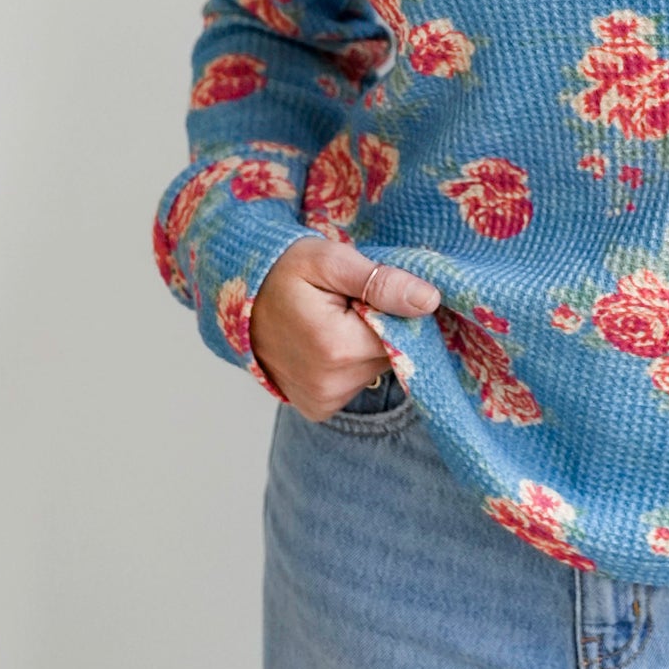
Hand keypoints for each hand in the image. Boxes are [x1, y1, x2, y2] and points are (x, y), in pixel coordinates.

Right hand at [249, 236, 439, 419]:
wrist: (238, 297)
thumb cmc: (283, 270)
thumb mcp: (331, 261)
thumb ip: (381, 281)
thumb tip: (429, 300)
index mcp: (337, 349)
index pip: (404, 334)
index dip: (396, 308)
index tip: (371, 290)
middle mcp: (331, 386)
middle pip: (391, 354)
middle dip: (382, 326)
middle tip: (349, 301)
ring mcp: (322, 402)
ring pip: (375, 368)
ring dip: (365, 343)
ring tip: (335, 319)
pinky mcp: (318, 408)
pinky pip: (356, 382)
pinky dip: (351, 361)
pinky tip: (328, 340)